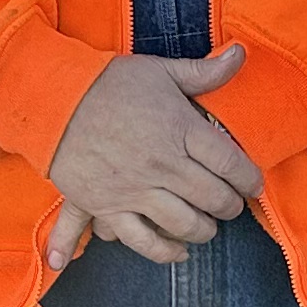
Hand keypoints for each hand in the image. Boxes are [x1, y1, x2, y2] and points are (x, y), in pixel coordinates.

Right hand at [43, 47, 259, 268]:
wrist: (52, 101)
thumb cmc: (107, 84)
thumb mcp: (158, 71)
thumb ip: (202, 71)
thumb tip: (240, 53)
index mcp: (179, 128)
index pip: (230, 163)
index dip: (249, 178)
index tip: (254, 184)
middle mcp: (162, 163)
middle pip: (213, 198)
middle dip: (230, 206)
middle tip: (231, 205)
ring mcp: (135, 189)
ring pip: (185, 224)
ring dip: (203, 231)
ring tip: (207, 227)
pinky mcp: (108, 207)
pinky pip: (142, 240)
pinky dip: (163, 252)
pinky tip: (177, 252)